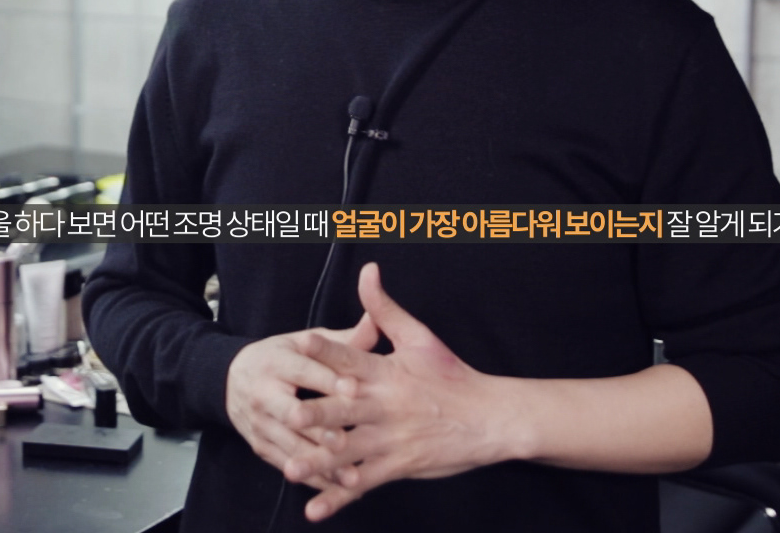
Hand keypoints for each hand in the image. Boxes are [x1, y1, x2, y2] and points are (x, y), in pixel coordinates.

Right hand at [225, 313, 379, 490]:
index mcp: (276, 362)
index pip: (304, 370)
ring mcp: (260, 424)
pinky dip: (313, 478)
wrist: (230, 379)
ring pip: (292, 446)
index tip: (354, 389)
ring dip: (321, 463)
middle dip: (322, 430)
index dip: (329, 380)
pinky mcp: (260, 446)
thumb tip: (374, 323)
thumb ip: (341, 340)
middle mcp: (264, 393)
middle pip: (294, 414)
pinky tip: (339, 488)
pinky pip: (288, 464)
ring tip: (352, 476)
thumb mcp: (302, 341)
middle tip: (348, 441)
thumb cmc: (279, 358)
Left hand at [282, 262, 520, 521]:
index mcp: (386, 371)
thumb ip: (384, 308)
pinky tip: (314, 510)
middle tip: (288, 414)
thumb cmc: (451, 375)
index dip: (326, 350)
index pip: (352, 357)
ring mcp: (391, 439)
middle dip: (317, 413)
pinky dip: (338, 499)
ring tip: (291, 468)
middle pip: (346, 409)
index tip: (299, 344)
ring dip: (319, 462)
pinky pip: (363, 484)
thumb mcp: (419, 337)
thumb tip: (367, 270)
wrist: (490, 417)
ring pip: (349, 451)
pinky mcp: (397, 466)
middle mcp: (385, 406)